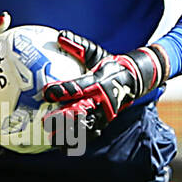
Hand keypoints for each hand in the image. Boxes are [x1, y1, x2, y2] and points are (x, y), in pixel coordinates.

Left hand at [41, 31, 168, 135]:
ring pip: (85, 127)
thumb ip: (79, 45)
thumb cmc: (111, 64)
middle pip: (80, 112)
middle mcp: (101, 100)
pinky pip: (91, 134)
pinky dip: (79, 140)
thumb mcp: (96, 53)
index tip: (46, 92)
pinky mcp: (105, 122)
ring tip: (53, 140)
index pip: (77, 87)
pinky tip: (64, 146)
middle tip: (45, 122)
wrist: (136, 79)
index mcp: (98, 82)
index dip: (62, 90)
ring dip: (69, 134)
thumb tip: (60, 34)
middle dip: (63, 119)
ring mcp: (104, 113)